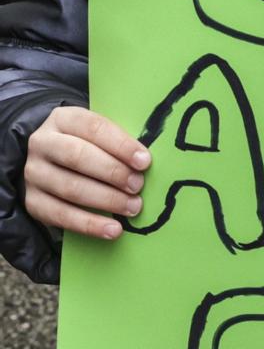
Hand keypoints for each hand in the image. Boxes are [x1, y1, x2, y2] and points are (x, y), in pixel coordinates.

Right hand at [24, 106, 149, 241]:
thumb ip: (117, 142)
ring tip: (132, 207)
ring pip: (70, 188)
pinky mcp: (32, 202)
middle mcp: (42, 143)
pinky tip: (113, 230)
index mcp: (63, 118)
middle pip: (78, 157)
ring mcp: (34, 173)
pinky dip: (90, 225)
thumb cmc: (87, 145)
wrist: (51, 162)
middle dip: (112, 172)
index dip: (120, 145)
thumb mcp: (98, 134)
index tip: (144, 161)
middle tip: (138, 185)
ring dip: (106, 200)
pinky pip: (61, 216)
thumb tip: (145, 162)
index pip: (93, 127)